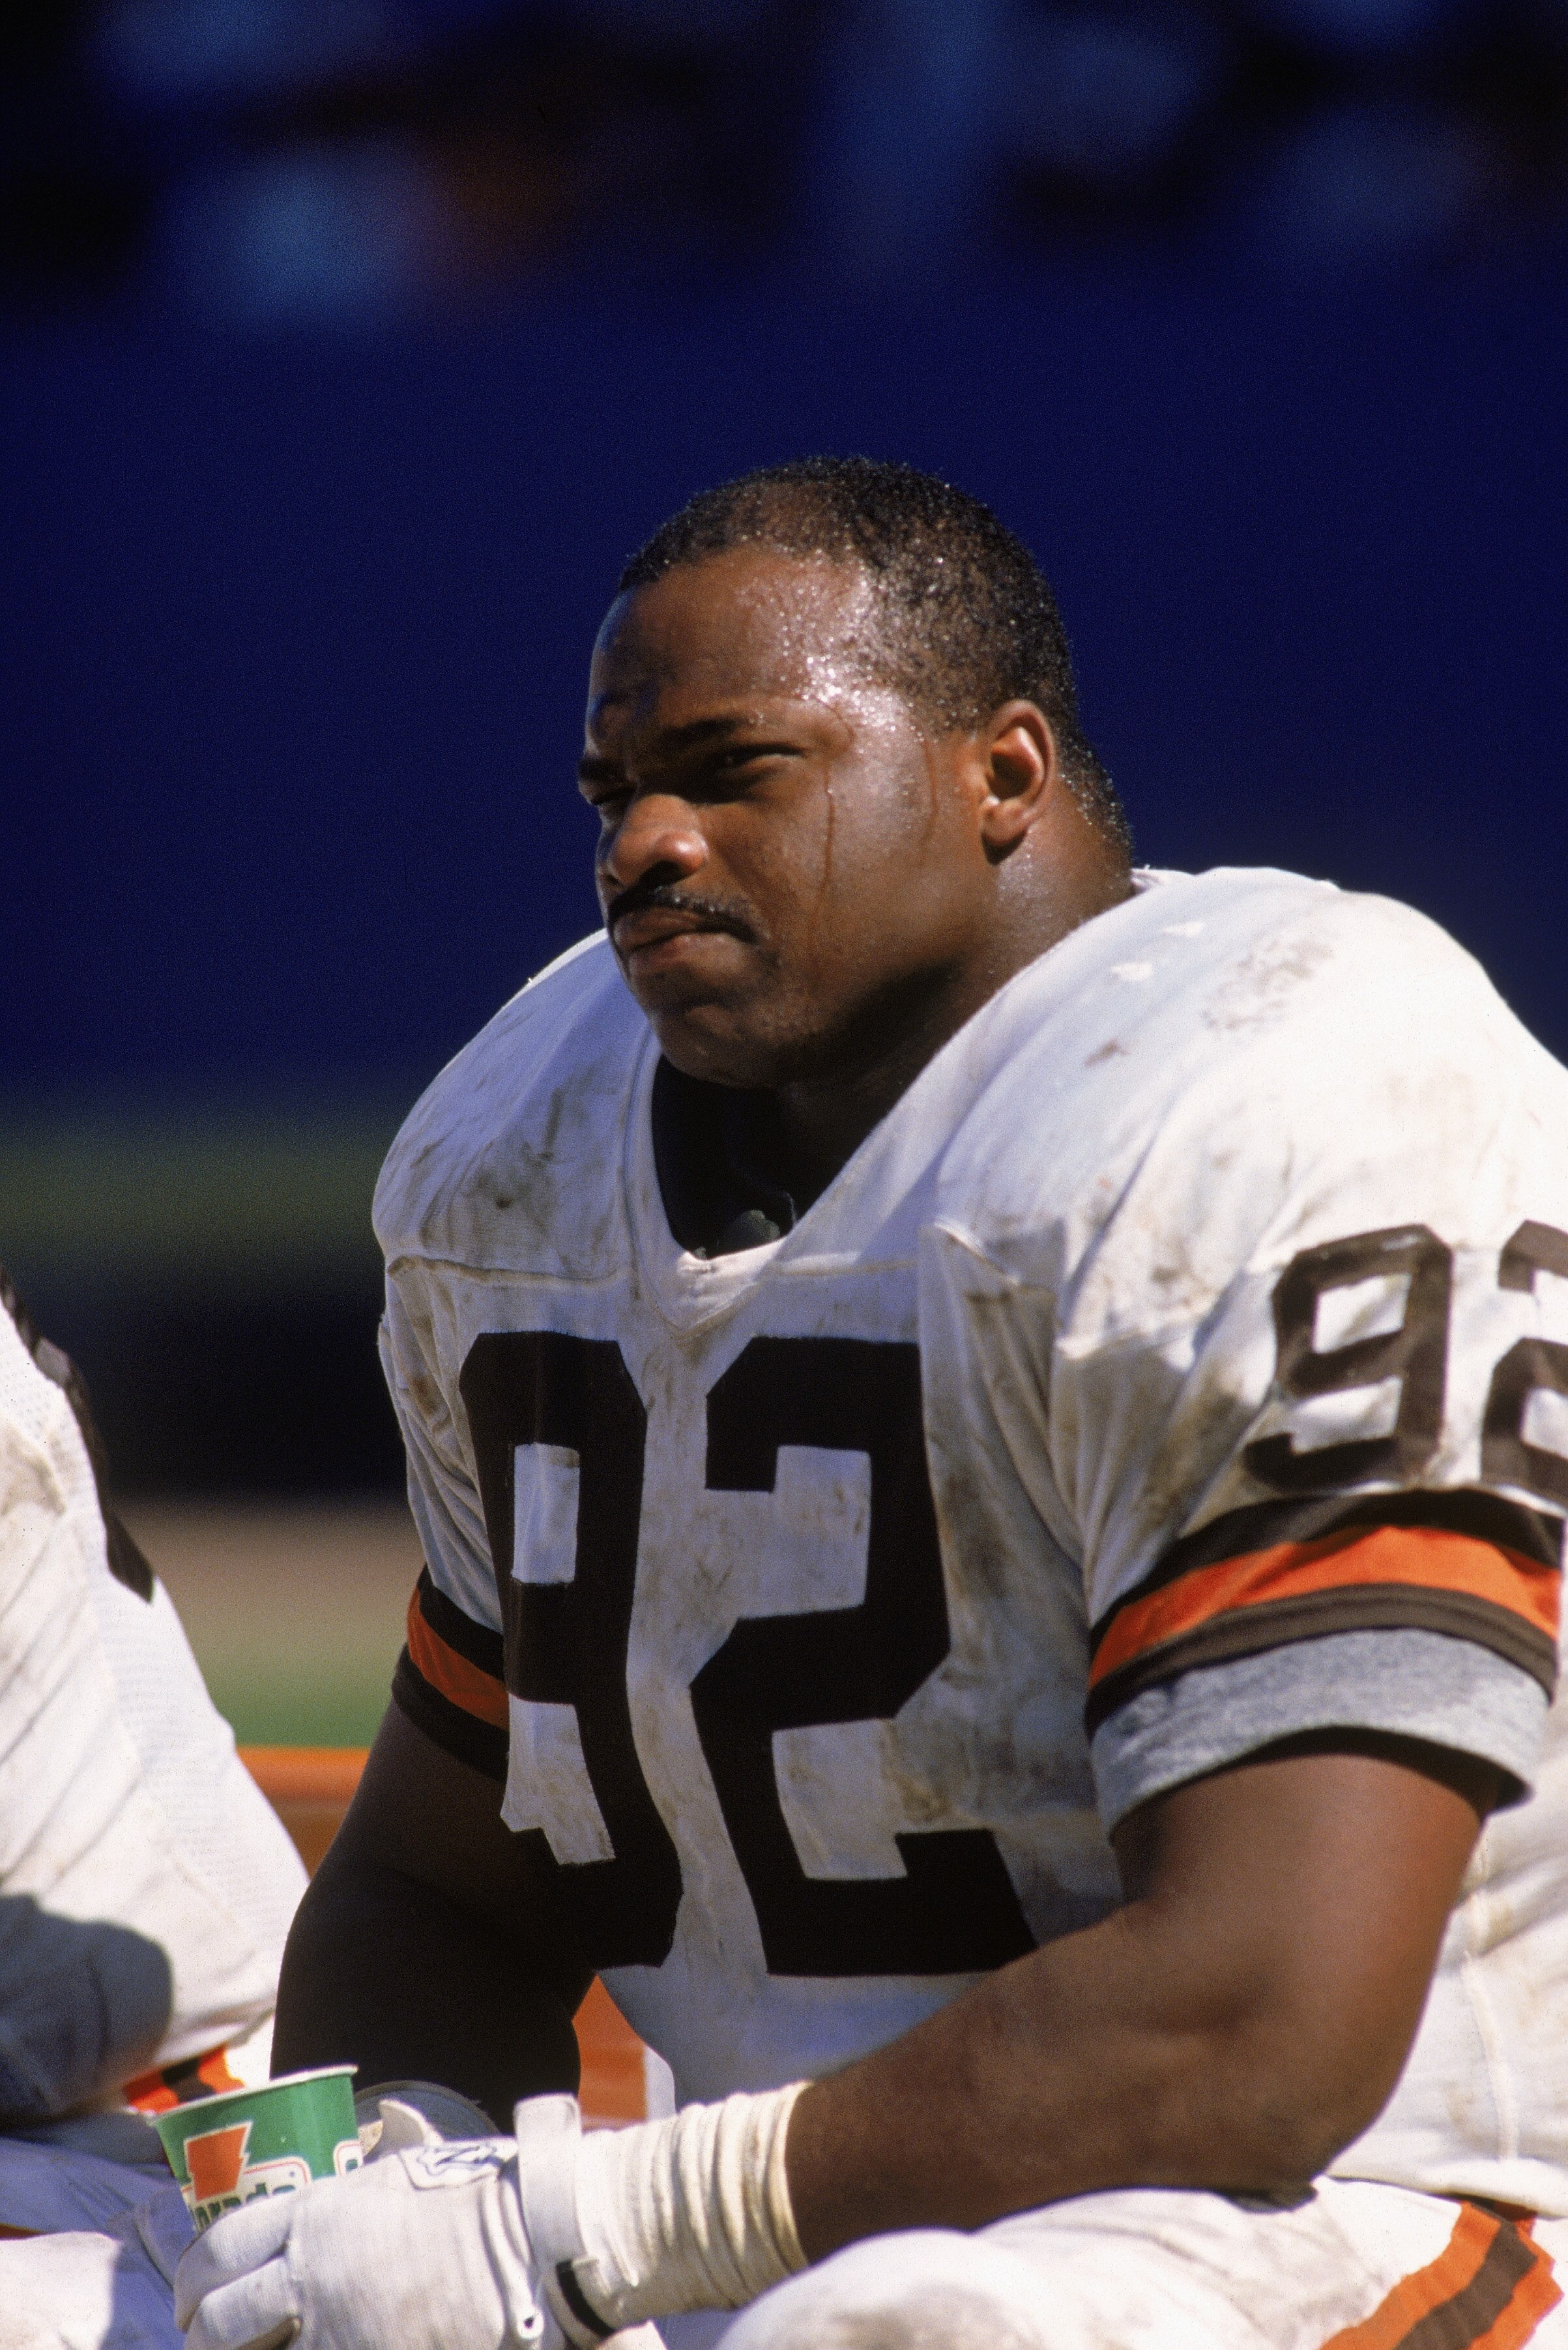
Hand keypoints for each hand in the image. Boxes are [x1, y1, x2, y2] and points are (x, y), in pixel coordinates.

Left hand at [174, 2134, 546, 2349]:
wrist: (537, 2240)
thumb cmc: (483, 2198)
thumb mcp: (398, 2178)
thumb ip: (349, 2207)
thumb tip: (327, 2222)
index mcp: (317, 2214)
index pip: (220, 2248)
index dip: (193, 2281)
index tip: (190, 2300)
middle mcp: (310, 2274)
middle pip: (220, 2322)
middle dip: (203, 2342)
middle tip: (207, 2347)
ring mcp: (335, 2333)